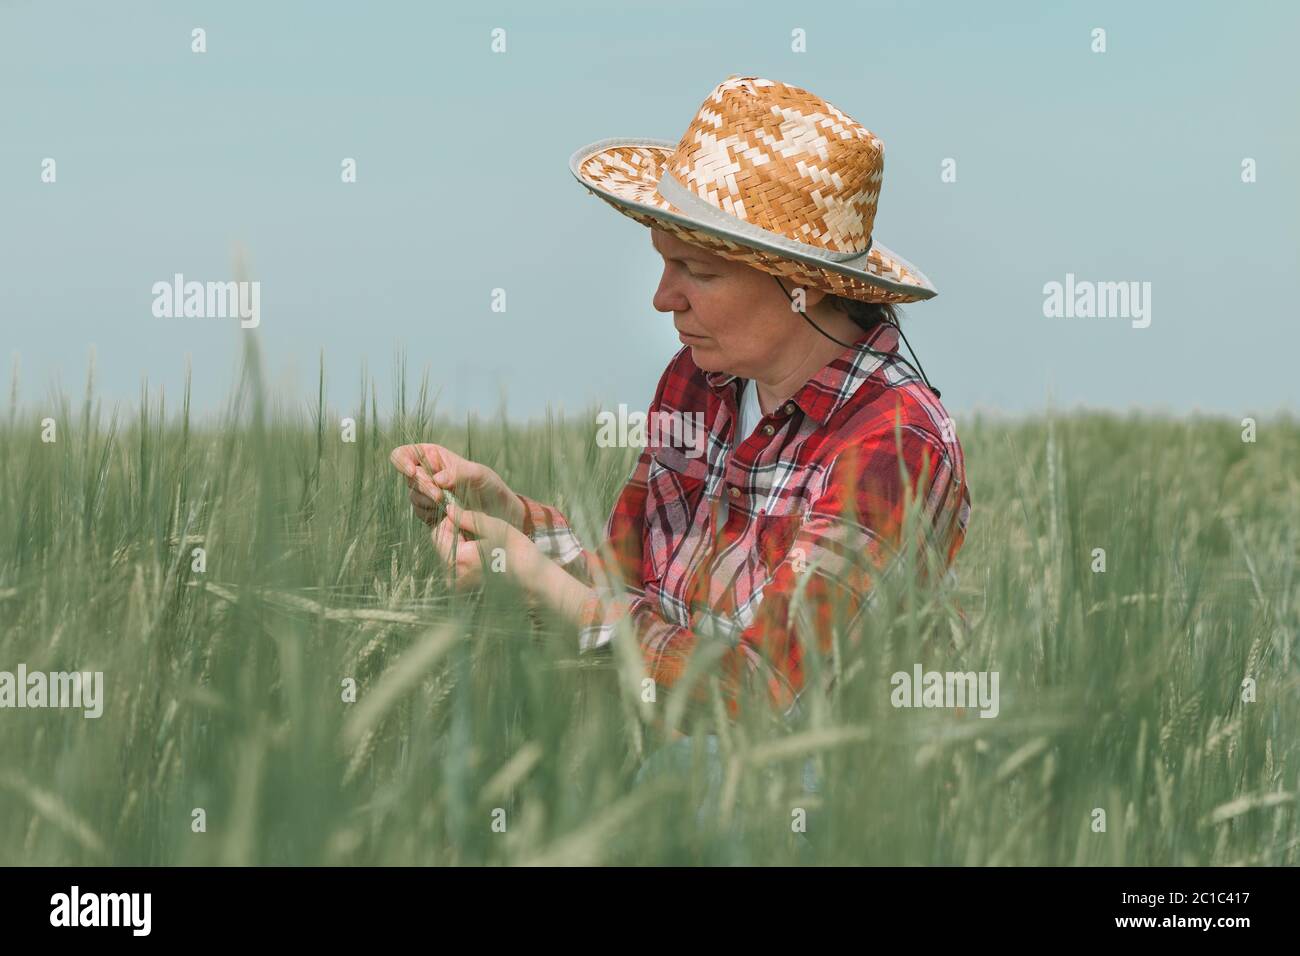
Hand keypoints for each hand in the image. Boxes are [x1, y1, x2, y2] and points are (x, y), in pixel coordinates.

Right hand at [389, 443, 525, 529]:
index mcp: (432, 456)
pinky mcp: (428, 512)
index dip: (402, 461)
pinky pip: (421, 513)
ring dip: (428, 502)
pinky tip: (447, 514)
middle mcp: (425, 474)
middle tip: (440, 496)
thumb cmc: (488, 485)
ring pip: (414, 497)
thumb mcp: (478, 474)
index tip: (412, 472)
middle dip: (423, 487)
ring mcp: (425, 494)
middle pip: (408, 478)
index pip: (404, 454)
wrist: (496, 512)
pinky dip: (432, 514)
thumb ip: (458, 473)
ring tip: (448, 504)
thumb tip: (437, 479)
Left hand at [431, 501, 543, 592]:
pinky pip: (455, 567)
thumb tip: (448, 509)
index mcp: (459, 559)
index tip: (468, 520)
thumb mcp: (494, 527)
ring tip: (483, 546)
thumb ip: (467, 518)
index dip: (451, 522)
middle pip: (441, 546)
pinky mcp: (463, 590)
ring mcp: (457, 585)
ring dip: (460, 546)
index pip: (438, 534)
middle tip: (478, 533)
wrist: (533, 581)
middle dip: (455, 535)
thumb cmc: (517, 552)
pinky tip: (483, 557)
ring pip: (448, 556)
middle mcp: (453, 575)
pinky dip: (465, 558)